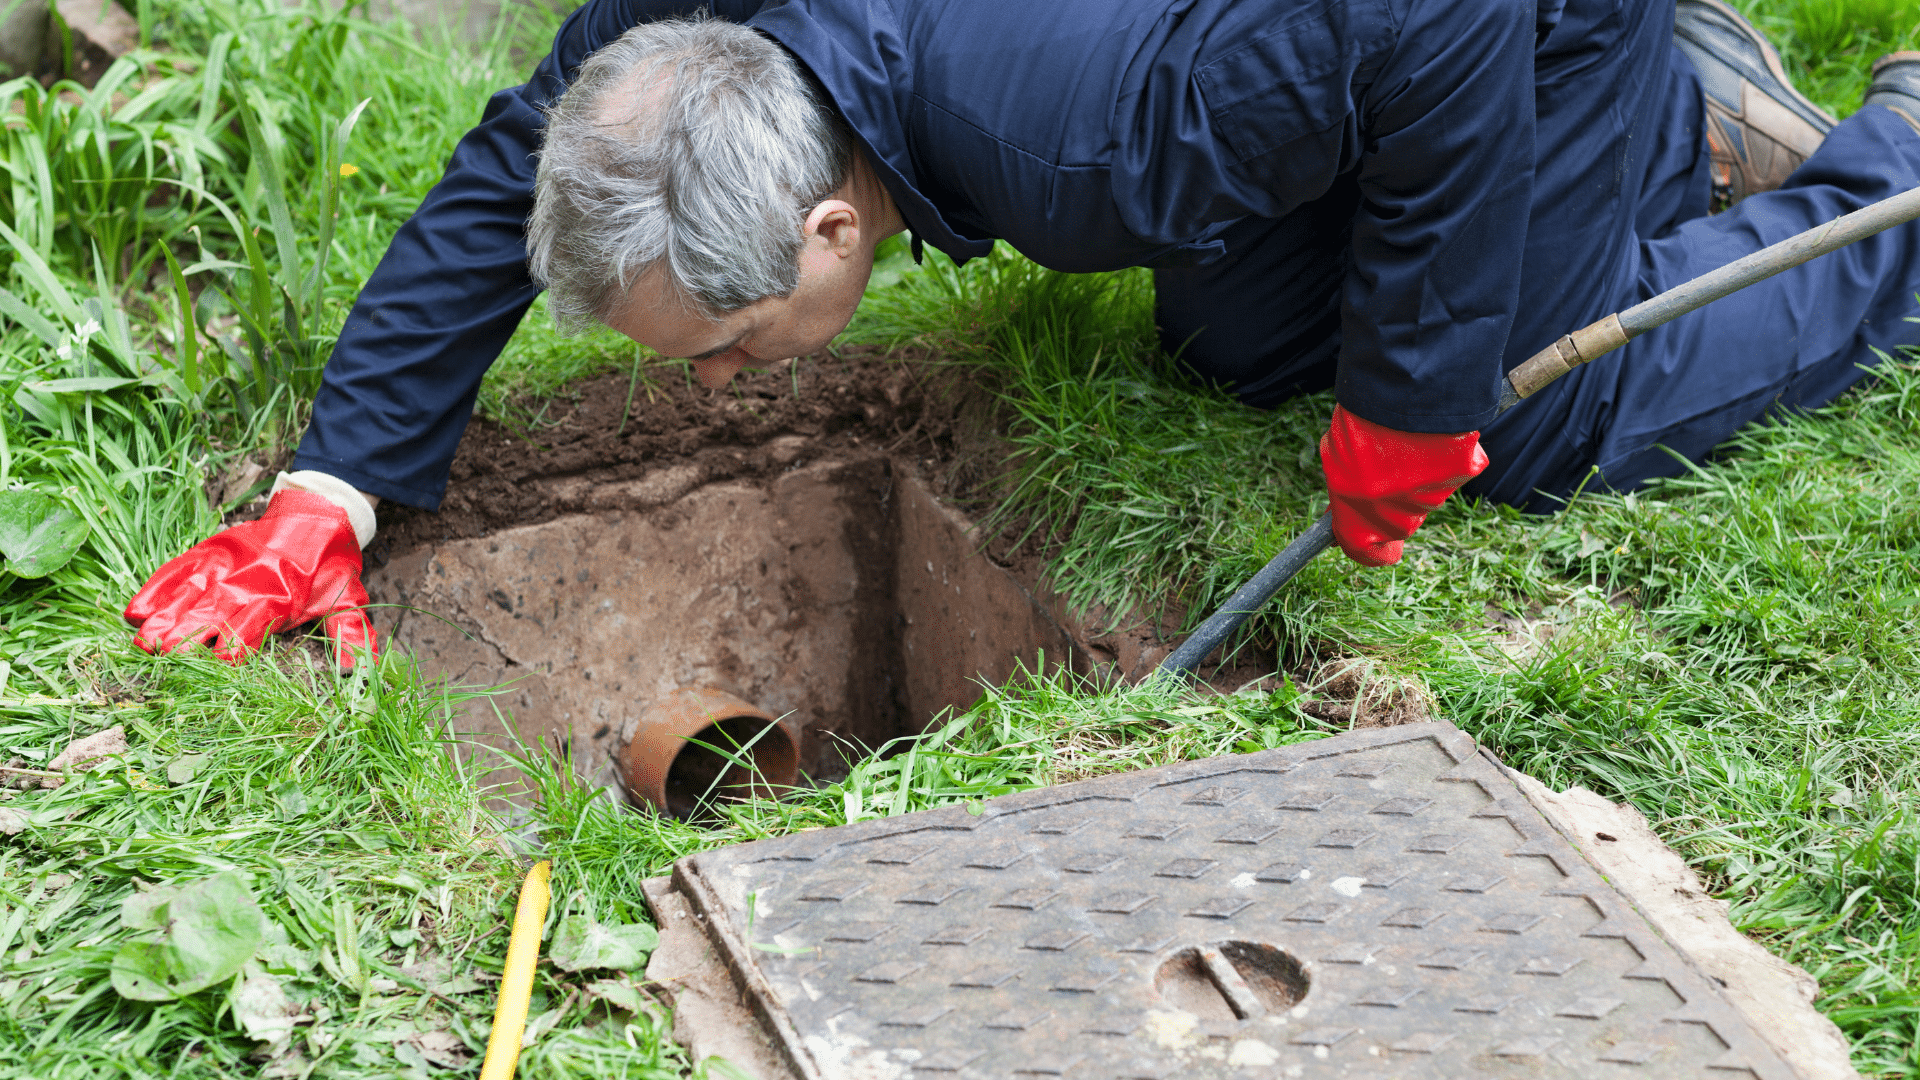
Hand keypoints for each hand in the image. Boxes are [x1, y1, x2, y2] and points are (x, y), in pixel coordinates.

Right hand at [124, 490, 377, 669]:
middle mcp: (247, 583)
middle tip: (161, 656)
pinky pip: (177, 571)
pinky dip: (156, 589)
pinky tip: (135, 611)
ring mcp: (223, 565)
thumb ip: (350, 634)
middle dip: (186, 636)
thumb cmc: (329, 565)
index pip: (251, 629)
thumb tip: (359, 671)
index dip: (235, 648)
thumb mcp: (346, 599)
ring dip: (164, 619)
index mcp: (280, 599)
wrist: (316, 514)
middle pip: (211, 614)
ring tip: (143, 642)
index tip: (217, 664)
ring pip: (188, 595)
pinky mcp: (207, 551)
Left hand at [1319, 404, 1488, 566]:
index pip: (1367, 553)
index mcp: (1361, 522)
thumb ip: (1345, 489)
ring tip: (1402, 438)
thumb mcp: (1336, 461)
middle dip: (1388, 501)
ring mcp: (1434, 498)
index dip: (1365, 545)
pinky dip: (1441, 455)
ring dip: (1414, 474)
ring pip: (1423, 495)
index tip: (1364, 534)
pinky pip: (1450, 469)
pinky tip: (1429, 432)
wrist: (1401, 391)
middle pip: (1396, 523)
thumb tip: (1347, 501)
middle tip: (1380, 465)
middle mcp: (1399, 521)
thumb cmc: (1360, 425)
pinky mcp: (1464, 473)